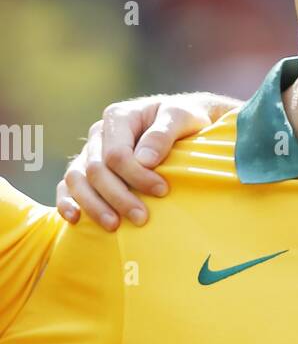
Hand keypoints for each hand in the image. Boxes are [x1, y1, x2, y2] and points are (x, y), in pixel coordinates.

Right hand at [57, 93, 240, 228]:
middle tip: (142, 218)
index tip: (162, 191)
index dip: (136, 176)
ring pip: (77, 180)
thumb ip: (163, 133)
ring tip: (114, 226)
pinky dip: (67, 202)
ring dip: (93, 205)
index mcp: (119, 117)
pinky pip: (67, 186)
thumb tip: (144, 160)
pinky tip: (75, 219)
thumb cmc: (184, 119)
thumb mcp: (182, 116)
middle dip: (118, 197)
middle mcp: (99, 134)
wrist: (182, 122)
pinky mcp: (87, 170)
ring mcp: (90, 152)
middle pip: (96, 170)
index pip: (117, 154)